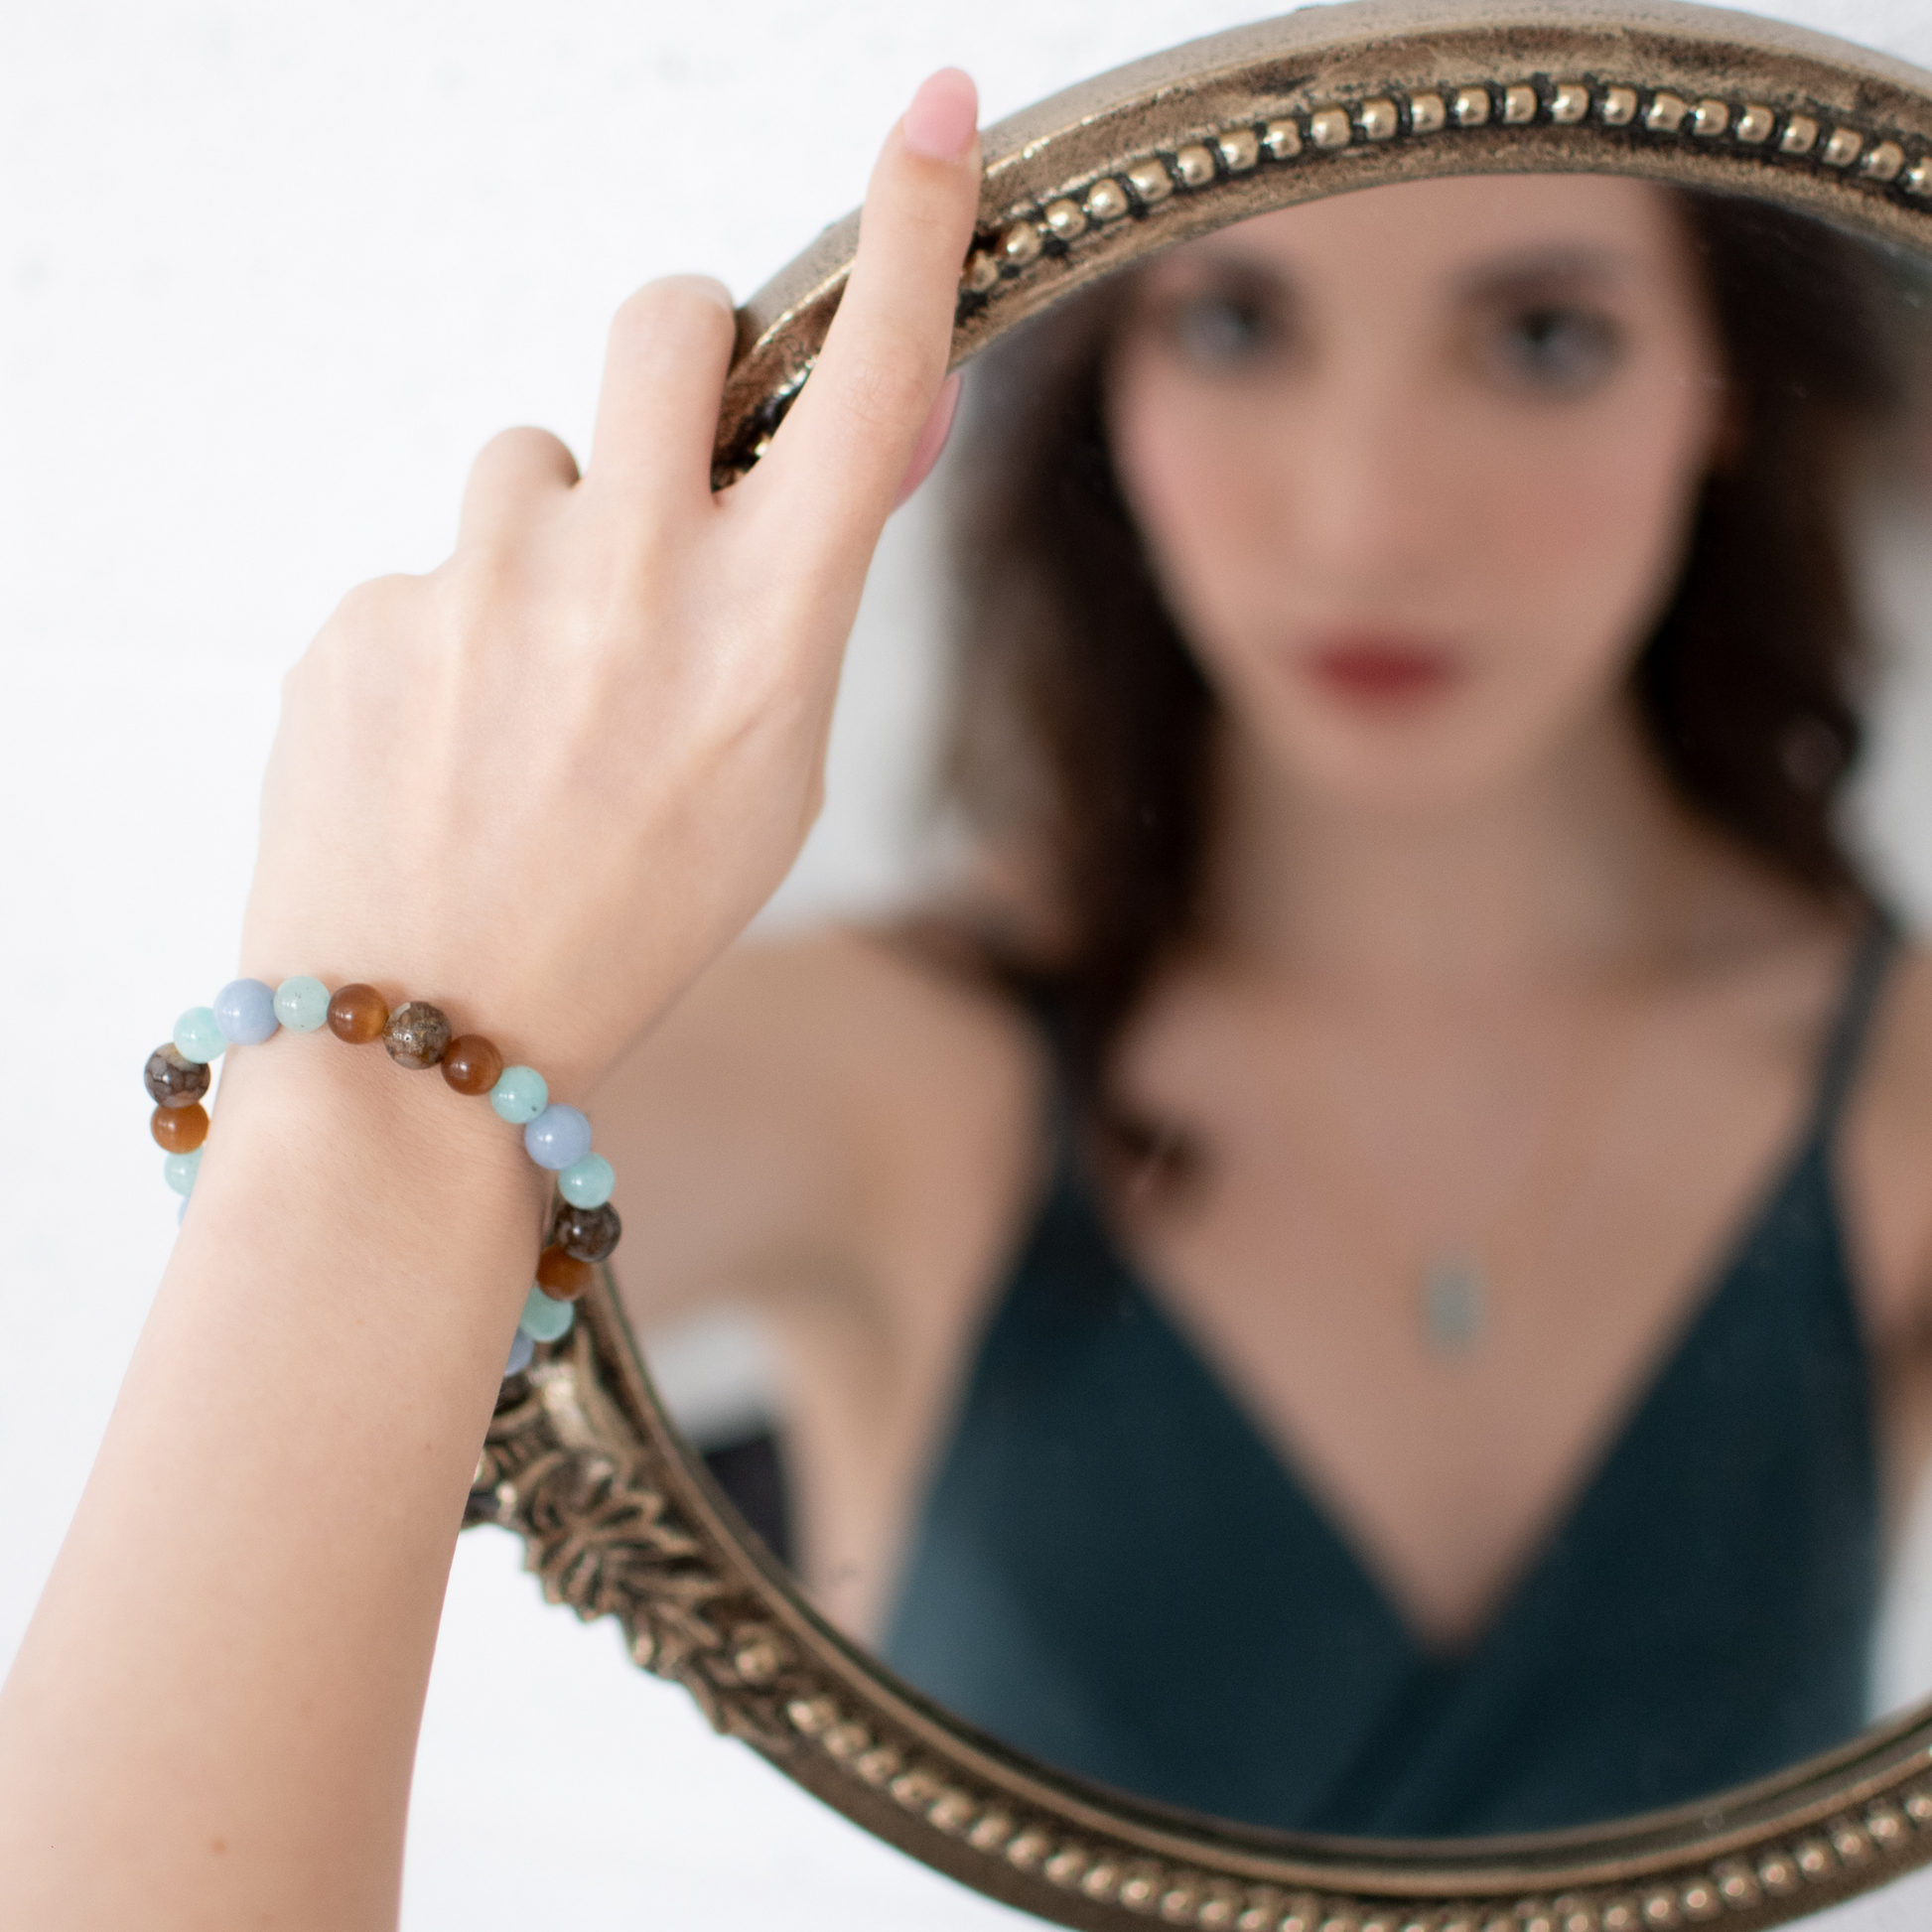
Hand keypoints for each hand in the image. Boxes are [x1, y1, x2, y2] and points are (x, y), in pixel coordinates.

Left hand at [241, 70, 981, 1096]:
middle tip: (665, 465)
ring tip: (535, 690)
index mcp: (768, 632)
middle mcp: (633, 578)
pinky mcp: (370, 609)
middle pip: (663, 319)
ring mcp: (485, 583)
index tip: (937, 114)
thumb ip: (810, 592)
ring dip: (552, 534)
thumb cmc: (634, 915)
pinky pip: (438, 562)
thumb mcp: (780, 771)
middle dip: (679, 355)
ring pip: (532, 463)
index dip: (911, 227)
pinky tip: (453, 741)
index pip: (870, 381)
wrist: (429, 1033)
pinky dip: (460, 626)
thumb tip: (866, 436)